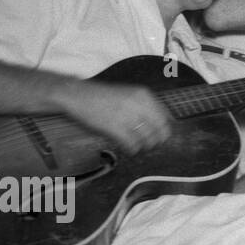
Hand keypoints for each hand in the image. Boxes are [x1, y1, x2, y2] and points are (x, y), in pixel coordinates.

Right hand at [57, 78, 172, 152]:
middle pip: (159, 129)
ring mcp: (126, 115)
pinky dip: (133, 149)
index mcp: (144, 95)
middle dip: (158, 140)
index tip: (162, 136)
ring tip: (140, 148)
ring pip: (147, 138)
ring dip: (145, 146)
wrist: (78, 94)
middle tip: (153, 145)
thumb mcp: (130, 94)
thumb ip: (146, 106)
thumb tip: (163, 122)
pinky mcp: (113, 127)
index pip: (165, 116)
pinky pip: (131, 143)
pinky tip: (130, 149)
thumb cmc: (104, 96)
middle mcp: (138, 104)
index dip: (165, 129)